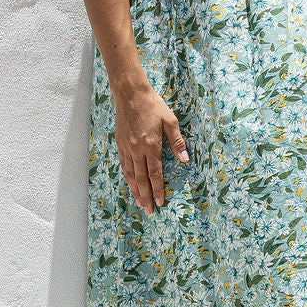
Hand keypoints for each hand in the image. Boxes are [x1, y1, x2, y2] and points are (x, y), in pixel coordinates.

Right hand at [112, 80, 187, 213]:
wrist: (130, 94)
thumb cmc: (153, 106)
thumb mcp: (170, 121)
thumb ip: (178, 142)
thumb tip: (185, 160)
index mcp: (151, 145)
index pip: (155, 173)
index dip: (158, 189)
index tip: (160, 202)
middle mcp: (137, 149)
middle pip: (141, 179)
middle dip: (145, 196)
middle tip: (148, 211)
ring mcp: (127, 148)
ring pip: (130, 174)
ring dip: (135, 190)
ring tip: (139, 203)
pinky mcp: (120, 144)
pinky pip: (124, 165)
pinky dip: (127, 178)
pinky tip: (130, 184)